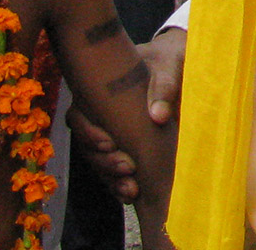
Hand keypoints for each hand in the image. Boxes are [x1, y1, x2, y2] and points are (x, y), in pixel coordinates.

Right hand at [65, 27, 184, 201]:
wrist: (176, 64)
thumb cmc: (167, 60)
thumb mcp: (168, 66)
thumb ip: (164, 87)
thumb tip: (157, 115)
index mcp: (98, 92)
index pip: (78, 117)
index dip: (88, 134)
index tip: (110, 143)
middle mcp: (98, 114)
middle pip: (87, 146)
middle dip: (104, 162)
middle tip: (128, 167)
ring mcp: (110, 132)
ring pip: (98, 162)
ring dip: (111, 178)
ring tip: (131, 189)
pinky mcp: (124, 147)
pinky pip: (113, 171)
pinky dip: (119, 185)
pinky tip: (131, 194)